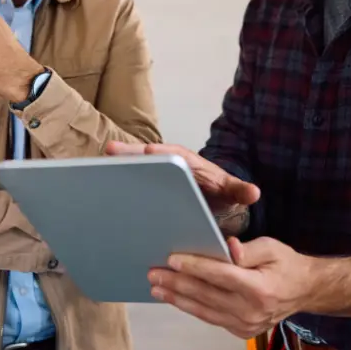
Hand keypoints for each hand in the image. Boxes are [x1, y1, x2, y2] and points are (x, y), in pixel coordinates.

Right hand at [104, 142, 259, 215]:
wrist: (210, 198)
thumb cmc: (218, 192)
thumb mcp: (230, 192)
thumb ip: (240, 191)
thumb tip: (253, 192)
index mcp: (187, 163)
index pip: (174, 155)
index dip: (163, 154)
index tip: (150, 151)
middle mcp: (167, 164)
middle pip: (147, 156)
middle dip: (130, 153)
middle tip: (111, 151)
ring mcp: (154, 174)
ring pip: (133, 166)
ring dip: (116, 166)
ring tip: (96, 167)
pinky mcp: (144, 186)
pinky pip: (129, 182)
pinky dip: (114, 183)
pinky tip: (98, 191)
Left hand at [148, 237, 316, 338]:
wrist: (304, 291)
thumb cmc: (286, 264)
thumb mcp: (272, 248)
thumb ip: (248, 249)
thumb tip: (227, 247)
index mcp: (259, 288)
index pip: (219, 275)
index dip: (195, 266)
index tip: (173, 259)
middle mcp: (251, 311)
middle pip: (206, 295)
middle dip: (177, 283)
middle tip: (154, 273)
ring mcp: (246, 325)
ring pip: (204, 311)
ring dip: (177, 299)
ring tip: (157, 287)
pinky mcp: (241, 331)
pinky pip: (211, 318)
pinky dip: (192, 308)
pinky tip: (177, 298)